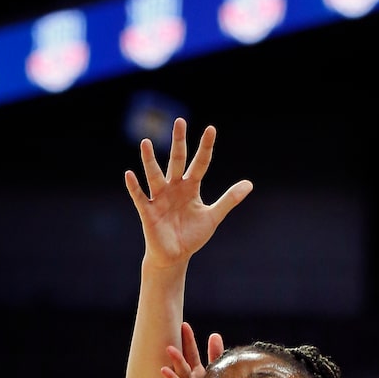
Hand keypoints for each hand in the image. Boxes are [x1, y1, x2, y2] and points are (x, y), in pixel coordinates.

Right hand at [126, 120, 251, 269]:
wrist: (174, 256)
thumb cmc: (192, 235)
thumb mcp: (212, 217)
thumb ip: (229, 200)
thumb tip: (249, 184)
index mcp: (190, 187)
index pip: (200, 163)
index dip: (206, 148)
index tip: (211, 129)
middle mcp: (174, 187)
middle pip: (177, 161)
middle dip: (178, 142)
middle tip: (180, 121)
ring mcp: (160, 198)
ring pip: (155, 175)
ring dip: (150, 160)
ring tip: (146, 142)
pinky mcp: (148, 212)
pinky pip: (140, 197)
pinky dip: (134, 187)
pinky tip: (129, 174)